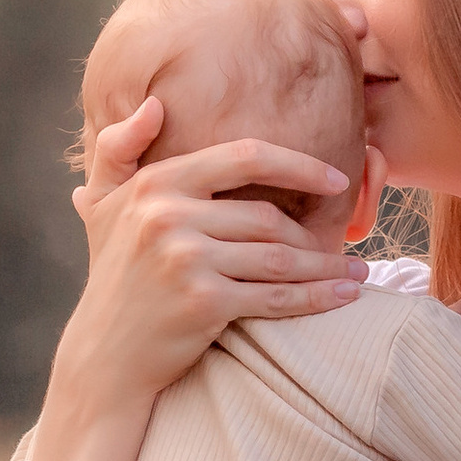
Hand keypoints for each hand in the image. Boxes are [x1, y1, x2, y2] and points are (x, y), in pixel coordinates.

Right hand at [53, 96, 366, 413]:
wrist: (105, 356)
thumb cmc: (113, 277)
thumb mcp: (102, 207)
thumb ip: (119, 150)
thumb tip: (154, 104)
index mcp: (156, 183)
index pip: (245, 157)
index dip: (299, 165)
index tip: (336, 179)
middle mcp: (168, 215)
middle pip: (268, 218)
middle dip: (315, 235)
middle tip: (349, 245)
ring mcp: (186, 258)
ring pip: (280, 257)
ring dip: (327, 267)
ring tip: (357, 271)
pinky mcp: (203, 301)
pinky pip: (276, 296)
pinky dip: (317, 297)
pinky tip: (345, 295)